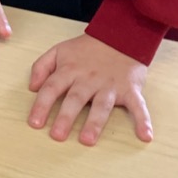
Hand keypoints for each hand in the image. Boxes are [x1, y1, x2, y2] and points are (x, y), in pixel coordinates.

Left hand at [28, 33, 152, 144]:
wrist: (119, 36)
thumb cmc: (86, 49)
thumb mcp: (59, 50)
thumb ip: (42, 66)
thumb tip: (32, 87)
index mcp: (70, 70)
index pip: (52, 88)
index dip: (41, 105)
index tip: (34, 123)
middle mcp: (89, 79)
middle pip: (75, 99)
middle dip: (65, 118)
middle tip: (57, 136)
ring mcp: (110, 85)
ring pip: (101, 106)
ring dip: (94, 123)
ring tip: (87, 141)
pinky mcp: (131, 90)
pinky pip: (139, 106)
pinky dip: (144, 120)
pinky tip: (145, 135)